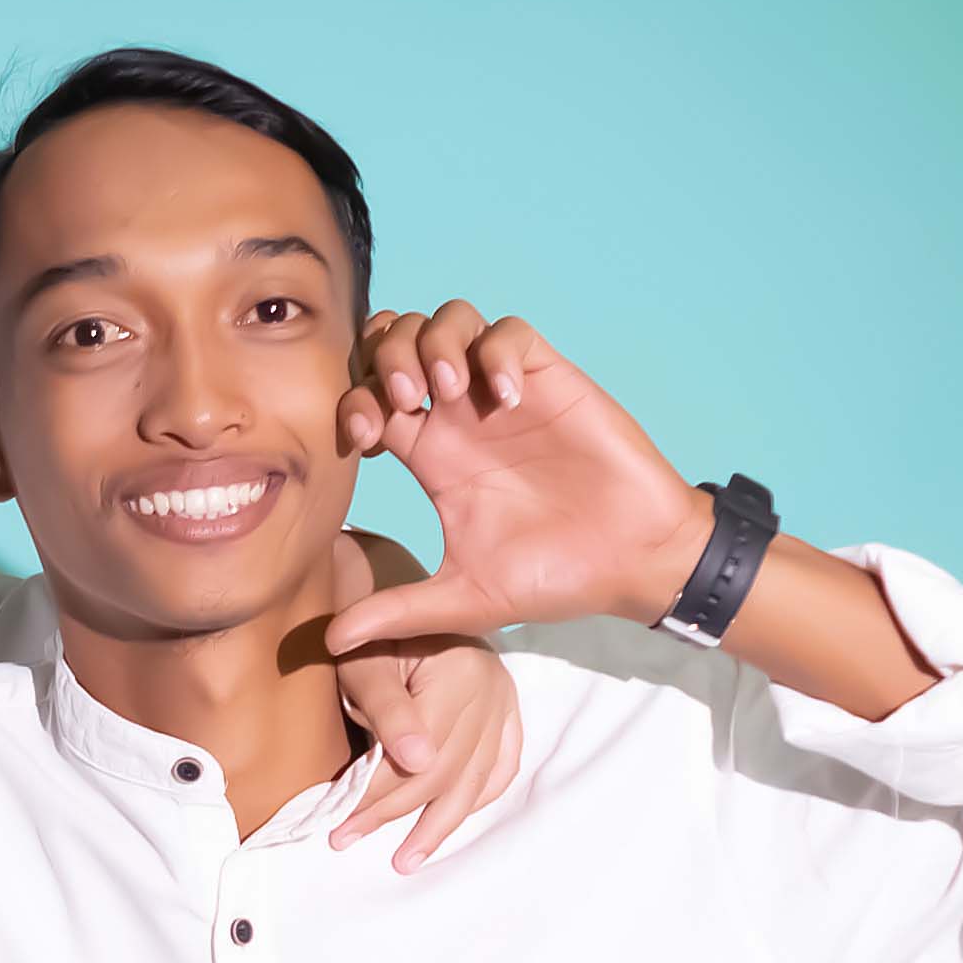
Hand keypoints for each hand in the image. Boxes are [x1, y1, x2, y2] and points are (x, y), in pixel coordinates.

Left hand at [323, 531, 523, 862]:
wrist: (392, 577)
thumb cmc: (367, 619)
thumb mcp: (365, 660)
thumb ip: (389, 712)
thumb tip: (418, 766)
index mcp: (461, 674)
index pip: (419, 759)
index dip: (377, 798)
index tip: (338, 825)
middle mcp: (492, 689)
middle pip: (446, 774)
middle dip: (394, 814)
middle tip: (347, 838)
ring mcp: (504, 699)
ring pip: (477, 778)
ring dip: (440, 824)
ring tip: (406, 858)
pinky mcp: (507, 705)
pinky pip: (503, 763)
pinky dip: (481, 794)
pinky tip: (458, 820)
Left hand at [327, 300, 710, 653]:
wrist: (631, 561)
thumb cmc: (553, 577)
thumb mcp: (464, 598)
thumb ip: (399, 611)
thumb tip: (331, 642)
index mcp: (431, 455)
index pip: (368, 398)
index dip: (351, 403)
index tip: (365, 441)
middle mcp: (460, 415)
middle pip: (397, 342)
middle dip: (387, 358)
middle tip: (406, 403)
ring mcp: (502, 392)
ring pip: (448, 320)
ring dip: (434, 343)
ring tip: (448, 390)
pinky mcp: (549, 379)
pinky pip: (509, 331)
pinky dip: (496, 351)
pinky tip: (504, 397)